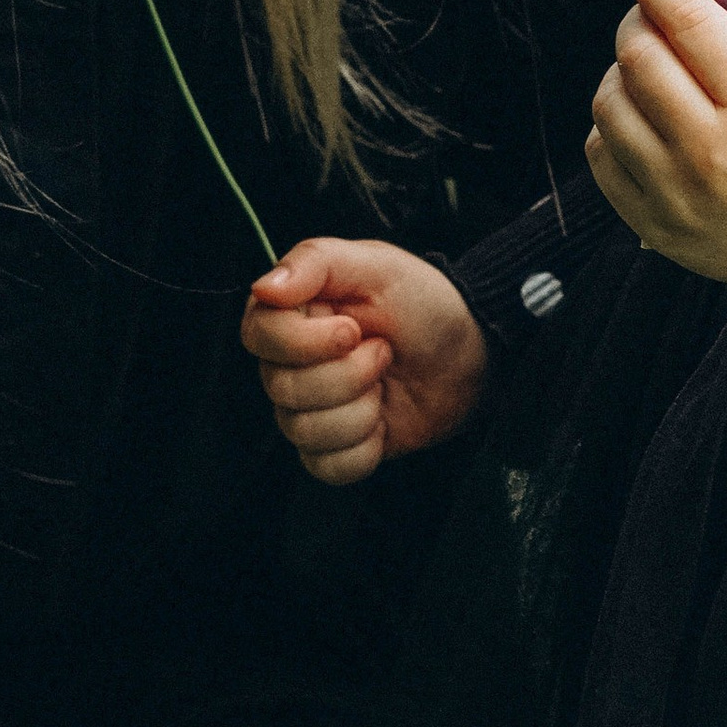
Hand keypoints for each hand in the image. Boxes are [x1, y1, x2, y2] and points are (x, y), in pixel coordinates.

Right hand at [243, 240, 487, 483]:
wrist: (468, 354)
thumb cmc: (423, 304)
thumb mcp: (378, 265)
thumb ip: (316, 261)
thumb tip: (264, 288)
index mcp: (293, 314)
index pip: (259, 336)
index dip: (305, 342)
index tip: (352, 330)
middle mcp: (290, 363)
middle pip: (283, 389)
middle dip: (349, 374)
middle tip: (383, 352)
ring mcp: (308, 410)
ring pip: (304, 431)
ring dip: (361, 410)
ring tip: (384, 382)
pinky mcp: (331, 447)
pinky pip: (327, 466)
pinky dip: (365, 447)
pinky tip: (383, 421)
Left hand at [586, 0, 726, 335]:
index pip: (682, 18)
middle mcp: (712, 150)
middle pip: (636, 54)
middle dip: (641, 20)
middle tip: (659, 20)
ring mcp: (678, 194)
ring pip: (608, 101)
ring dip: (623, 73)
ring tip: (656, 76)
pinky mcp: (655, 227)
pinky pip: (600, 154)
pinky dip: (615, 127)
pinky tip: (648, 123)